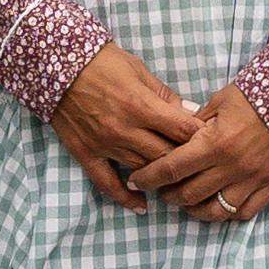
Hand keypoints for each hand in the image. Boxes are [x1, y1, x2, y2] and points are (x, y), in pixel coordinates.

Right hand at [49, 44, 203, 211]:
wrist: (56, 66)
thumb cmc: (102, 62)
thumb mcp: (139, 70)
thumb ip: (165, 95)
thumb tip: (191, 112)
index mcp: (141, 106)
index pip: (182, 130)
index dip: (201, 136)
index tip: (212, 139)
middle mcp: (125, 130)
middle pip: (166, 155)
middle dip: (186, 160)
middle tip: (199, 163)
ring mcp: (105, 145)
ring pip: (142, 169)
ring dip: (161, 176)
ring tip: (178, 181)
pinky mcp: (87, 153)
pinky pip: (107, 183)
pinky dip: (125, 197)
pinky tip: (141, 206)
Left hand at [129, 86, 268, 224]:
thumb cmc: (254, 95)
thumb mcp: (218, 103)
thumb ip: (194, 124)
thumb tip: (174, 139)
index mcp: (214, 143)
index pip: (171, 168)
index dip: (149, 178)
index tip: (136, 181)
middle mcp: (231, 166)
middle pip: (189, 194)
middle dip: (169, 195)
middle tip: (162, 190)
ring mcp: (252, 179)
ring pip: (215, 211)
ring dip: (194, 210)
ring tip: (187, 203)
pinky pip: (244, 212)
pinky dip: (227, 214)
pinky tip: (217, 206)